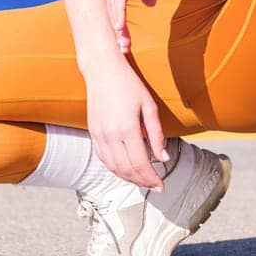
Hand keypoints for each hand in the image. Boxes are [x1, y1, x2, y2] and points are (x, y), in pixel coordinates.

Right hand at [84, 58, 169, 190]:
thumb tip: (163, 158)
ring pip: (113, 167)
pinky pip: (103, 158)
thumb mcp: (149, 106)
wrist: (101, 69)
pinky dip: (115, 168)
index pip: (140, 164)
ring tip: (142, 180)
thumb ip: (156, 134)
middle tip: (154, 186)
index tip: (161, 185)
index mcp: (127, 128)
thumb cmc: (128, 84)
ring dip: (128, 178)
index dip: (151, 178)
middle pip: (126, 169)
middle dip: (142, 181)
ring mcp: (98, 134)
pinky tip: (125, 169)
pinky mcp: (92, 132)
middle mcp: (110, 134)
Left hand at [104, 0, 171, 52]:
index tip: (125, 41)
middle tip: (122, 51)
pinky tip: (117, 25)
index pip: (116, 3)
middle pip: (110, 7)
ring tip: (122, 45)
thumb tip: (149, 5)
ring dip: (117, 26)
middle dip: (115, 30)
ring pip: (112, 4)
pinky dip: (116, 9)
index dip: (119, 22)